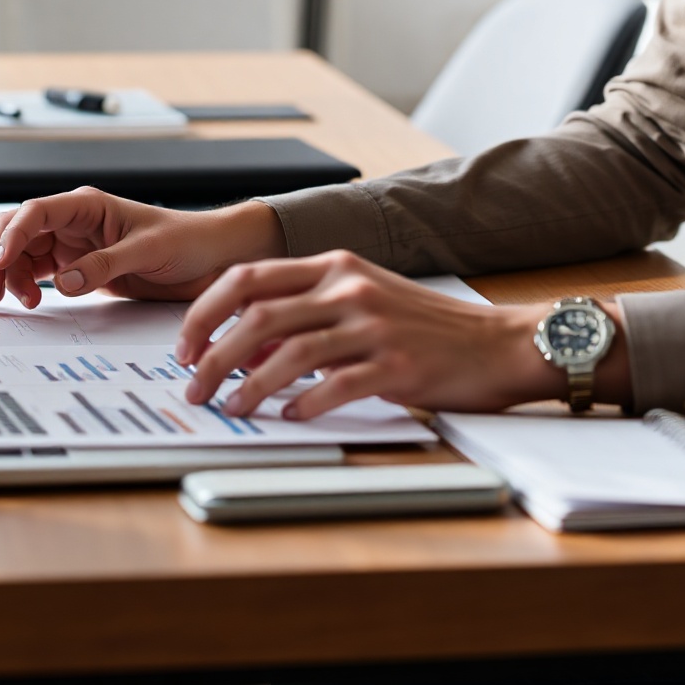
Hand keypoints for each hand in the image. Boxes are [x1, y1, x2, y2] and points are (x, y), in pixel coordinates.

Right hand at [0, 189, 283, 307]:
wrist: (211, 258)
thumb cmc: (187, 240)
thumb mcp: (148, 250)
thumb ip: (105, 265)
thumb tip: (64, 282)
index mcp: (88, 206)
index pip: (35, 212)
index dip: (11, 236)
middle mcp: (74, 221)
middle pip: (16, 232)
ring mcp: (73, 244)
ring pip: (21, 254)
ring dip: (8, 275)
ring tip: (16, 302)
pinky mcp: (78, 267)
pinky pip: (38, 272)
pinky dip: (25, 285)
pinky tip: (31, 301)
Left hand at [178, 250, 631, 419]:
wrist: (499, 342)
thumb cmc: (428, 327)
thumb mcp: (364, 301)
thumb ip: (308, 313)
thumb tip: (245, 345)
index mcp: (336, 265)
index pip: (248, 276)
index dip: (205, 311)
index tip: (185, 344)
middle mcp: (349, 287)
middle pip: (257, 314)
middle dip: (211, 353)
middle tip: (194, 385)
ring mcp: (372, 324)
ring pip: (286, 353)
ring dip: (247, 386)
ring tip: (231, 409)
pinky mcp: (395, 364)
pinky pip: (333, 386)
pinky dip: (301, 405)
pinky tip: (289, 419)